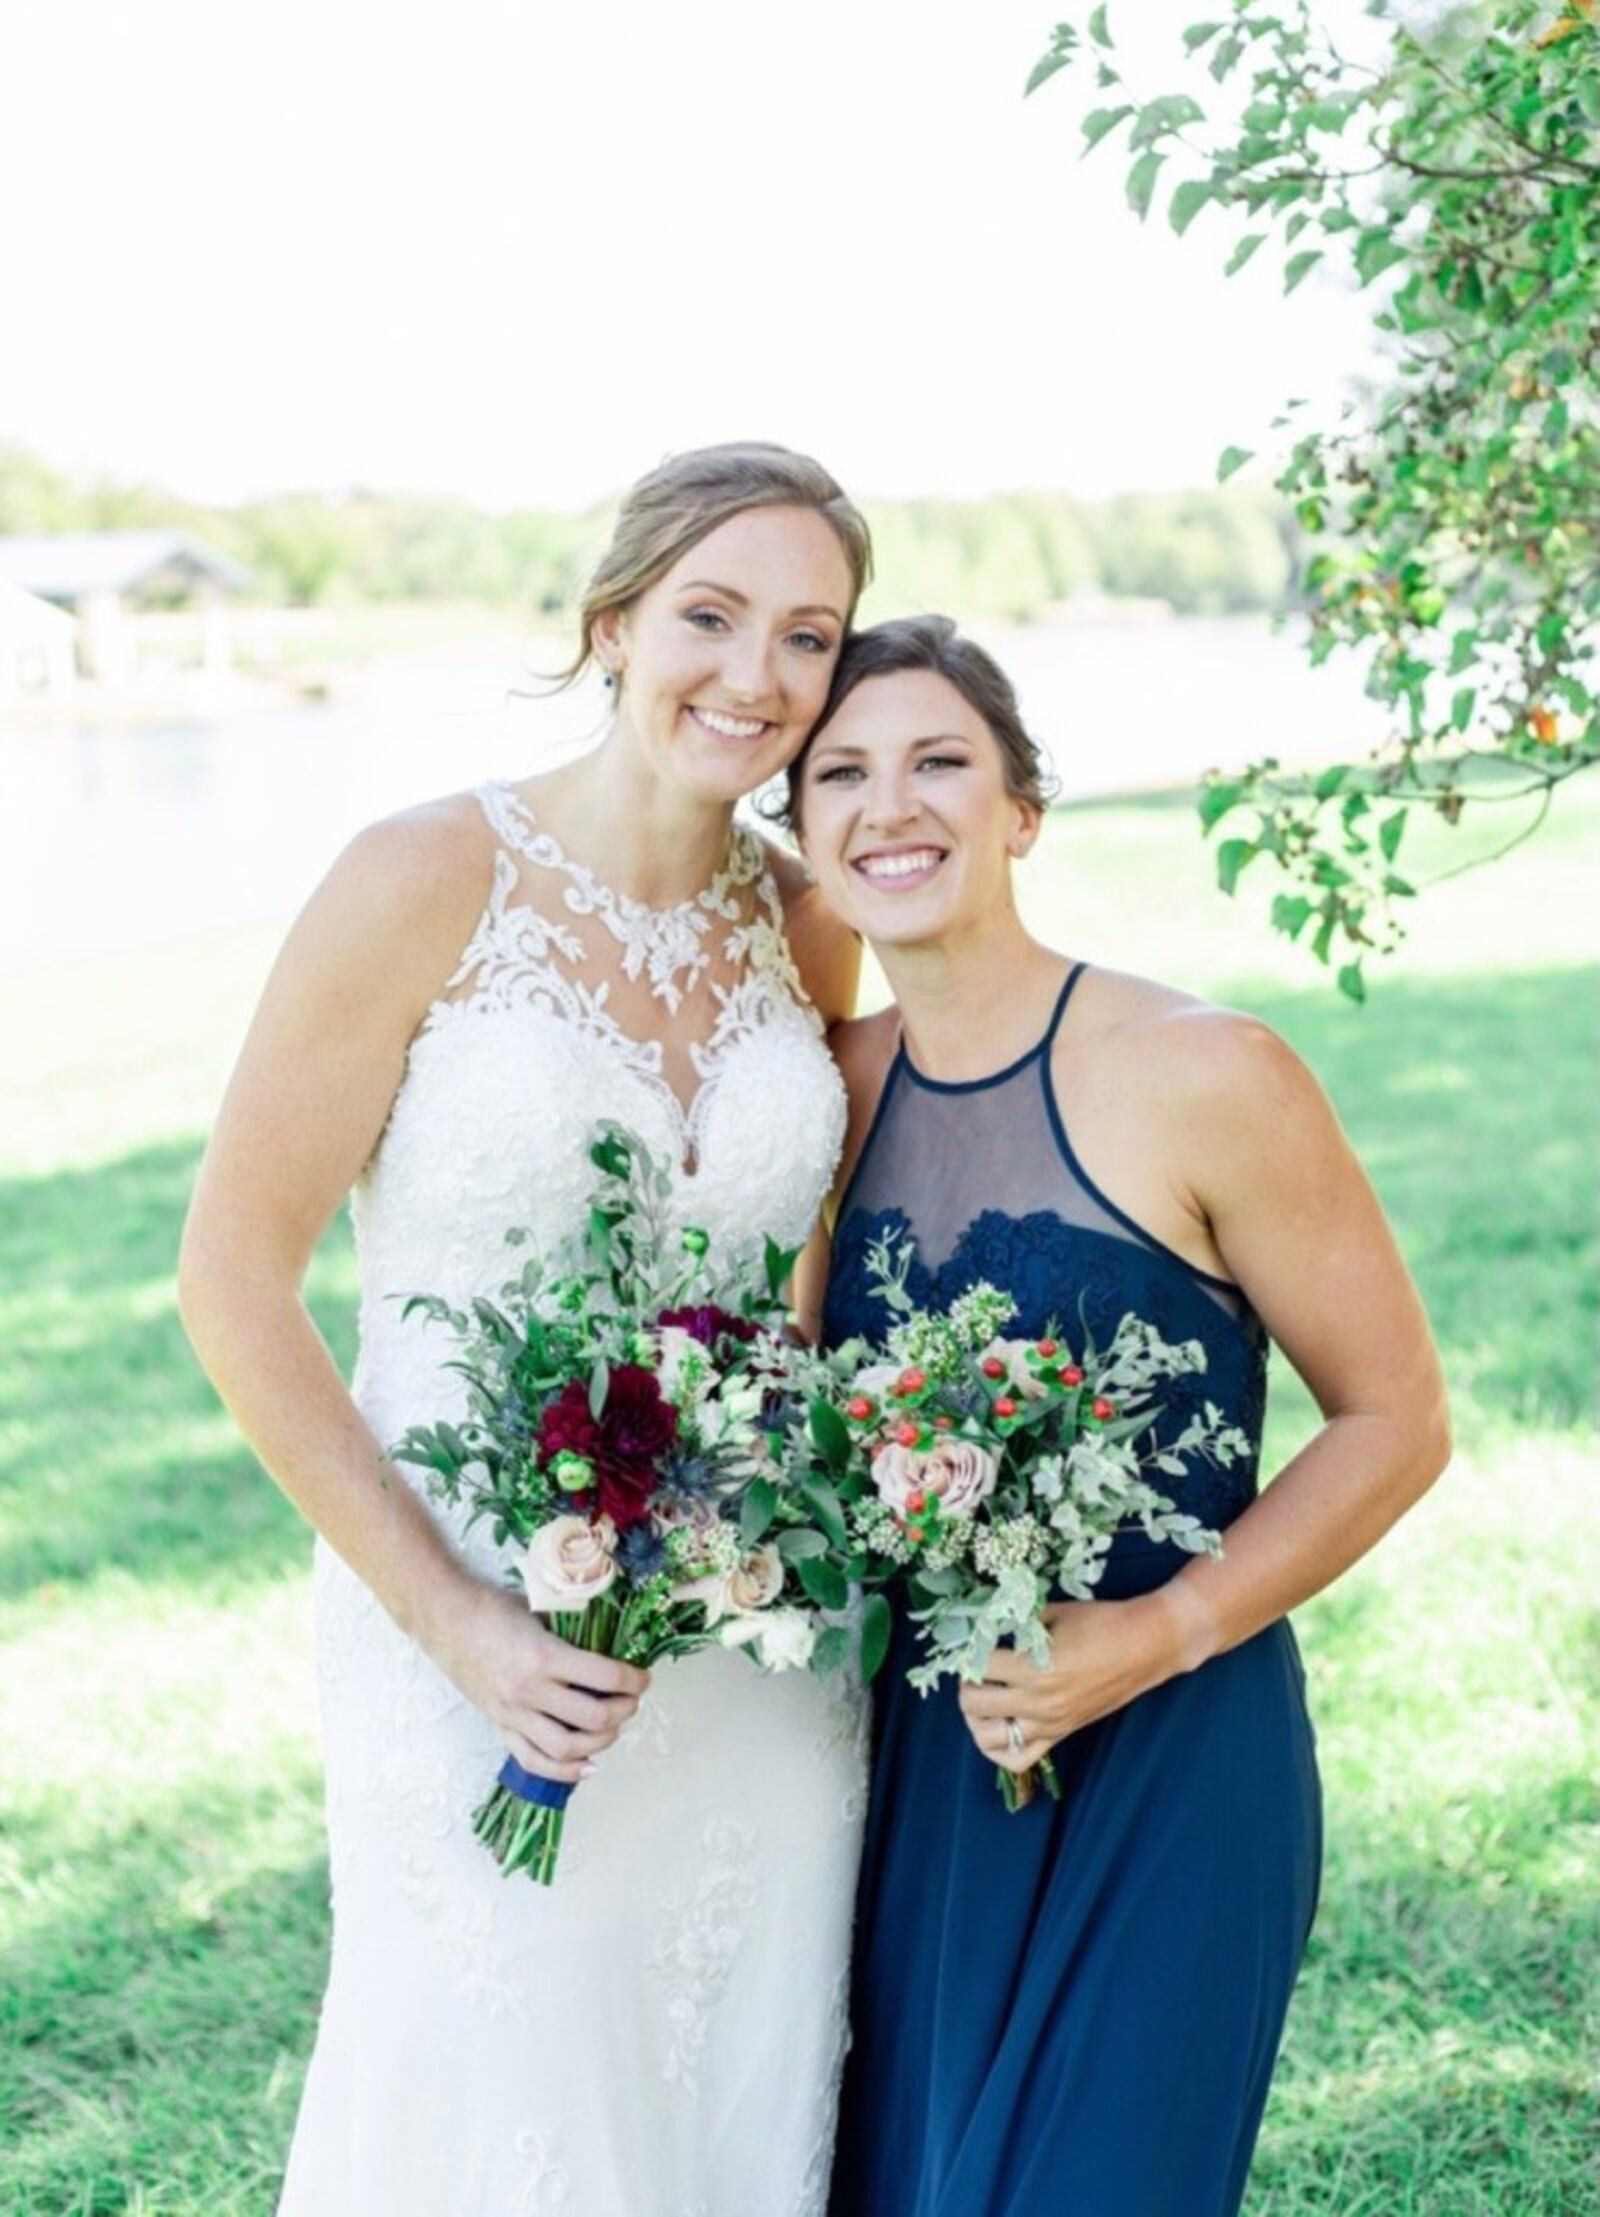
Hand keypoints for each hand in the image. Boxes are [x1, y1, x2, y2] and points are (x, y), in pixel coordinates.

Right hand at [424, 1576, 649, 1785]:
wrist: (445, 1618)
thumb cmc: (493, 1607)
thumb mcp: (540, 1611)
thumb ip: (571, 1633)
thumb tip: (611, 1644)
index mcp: (544, 1656)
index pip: (605, 1678)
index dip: (633, 1680)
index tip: (643, 1677)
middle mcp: (529, 1691)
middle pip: (593, 1718)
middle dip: (624, 1710)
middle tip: (632, 1700)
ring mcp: (512, 1714)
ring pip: (567, 1747)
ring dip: (601, 1741)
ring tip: (614, 1726)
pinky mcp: (499, 1726)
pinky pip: (534, 1760)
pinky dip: (565, 1770)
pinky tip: (588, 1765)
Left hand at [958, 1592, 1187, 1774]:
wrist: (1146, 1646)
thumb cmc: (1102, 1623)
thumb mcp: (1052, 1613)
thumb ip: (1016, 1622)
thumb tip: (983, 1622)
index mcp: (1036, 1668)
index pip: (978, 1665)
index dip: (969, 1649)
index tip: (972, 1638)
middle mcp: (1039, 1702)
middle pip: (974, 1704)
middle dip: (966, 1682)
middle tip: (973, 1665)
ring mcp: (1050, 1724)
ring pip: (987, 1738)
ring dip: (975, 1716)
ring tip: (982, 1694)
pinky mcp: (1061, 1734)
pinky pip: (1016, 1758)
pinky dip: (998, 1745)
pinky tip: (999, 1721)